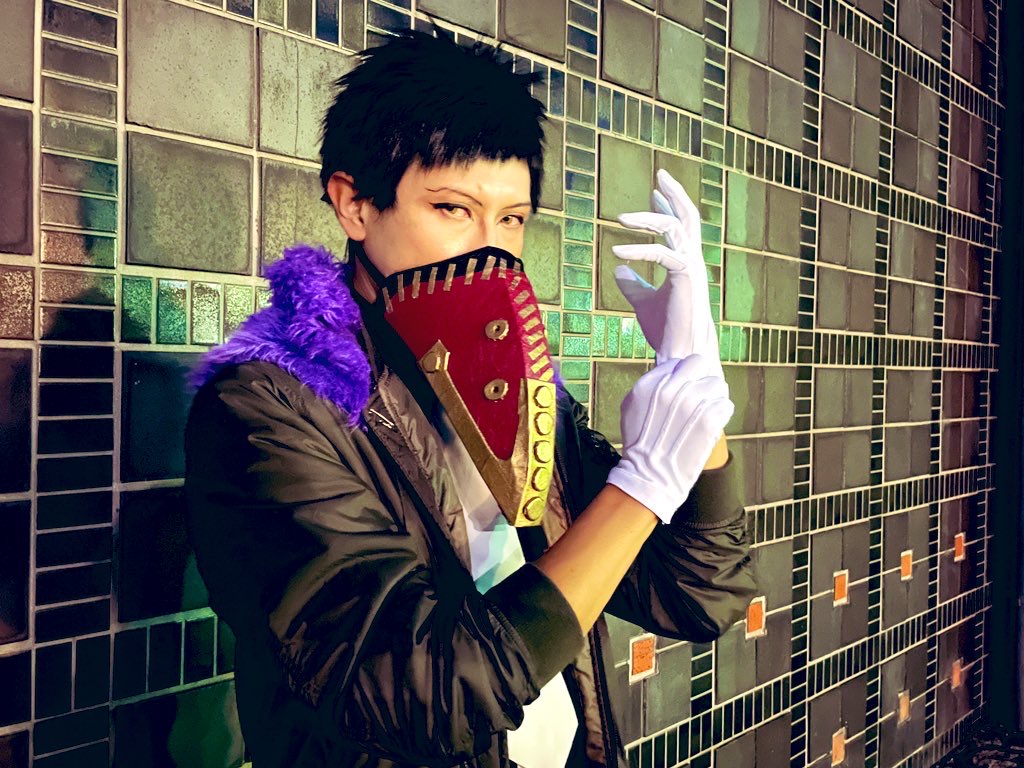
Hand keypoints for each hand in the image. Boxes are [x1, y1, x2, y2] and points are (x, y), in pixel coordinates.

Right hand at [605, 355, 733, 523]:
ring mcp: (691, 404)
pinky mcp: (709, 420)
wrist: (649, 475)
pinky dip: (721, 414)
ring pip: (718, 383)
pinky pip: (726, 404)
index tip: (682, 390)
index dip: (683, 376)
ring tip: (705, 412)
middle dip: (700, 378)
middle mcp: (671, 389)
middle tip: (699, 396)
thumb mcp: (631, 407)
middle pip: (699, 364)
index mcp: (650, 384)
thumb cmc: (639, 443)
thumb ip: (650, 384)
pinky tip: (711, 424)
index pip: (679, 362)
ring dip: (714, 396)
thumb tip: (671, 371)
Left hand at [613, 169, 722, 377]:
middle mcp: (693, 261)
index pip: (680, 227)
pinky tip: (617, 252)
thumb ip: (632, 285)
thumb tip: (617, 269)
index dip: (667, 208)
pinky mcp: (686, 277)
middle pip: (689, 217)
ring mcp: (692, 268)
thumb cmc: (666, 331)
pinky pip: (662, 253)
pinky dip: (639, 250)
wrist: (679, 353)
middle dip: (675, 194)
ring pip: (676, 229)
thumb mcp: (643, 303)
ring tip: (620, 218)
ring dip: (649, 218)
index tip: (654, 193)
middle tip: (660, 174)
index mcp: (685, 264)